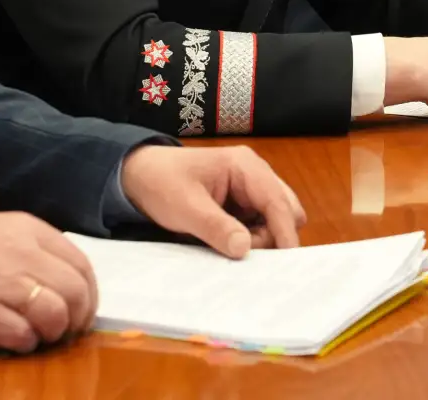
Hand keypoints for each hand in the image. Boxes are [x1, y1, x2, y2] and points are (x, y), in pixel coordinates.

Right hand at [0, 211, 98, 352]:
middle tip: (65, 331)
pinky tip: (13, 340)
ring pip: (56, 315)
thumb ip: (31, 251)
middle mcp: (22, 253)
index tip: (81, 310)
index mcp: (29, 230)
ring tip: (39, 336)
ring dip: (53, 333)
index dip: (88, 293)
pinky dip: (25, 343)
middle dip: (78, 318)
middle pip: (77, 292)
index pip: (82, 264)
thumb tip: (61, 283)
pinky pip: (23, 335)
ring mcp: (3, 282)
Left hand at [119, 144, 304, 258]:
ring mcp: (250, 190)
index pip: (277, 200)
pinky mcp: (242, 205)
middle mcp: (255, 175)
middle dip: (274, 235)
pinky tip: (230, 246)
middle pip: (286, 209)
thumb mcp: (185, 207)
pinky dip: (252, 240)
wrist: (139, 176)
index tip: (288, 261)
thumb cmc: (162, 183)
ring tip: (229, 247)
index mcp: (245, 166)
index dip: (284, 231)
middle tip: (245, 253)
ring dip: (262, 239)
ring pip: (275, 219)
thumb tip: (245, 250)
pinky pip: (260, 225)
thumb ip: (215, 227)